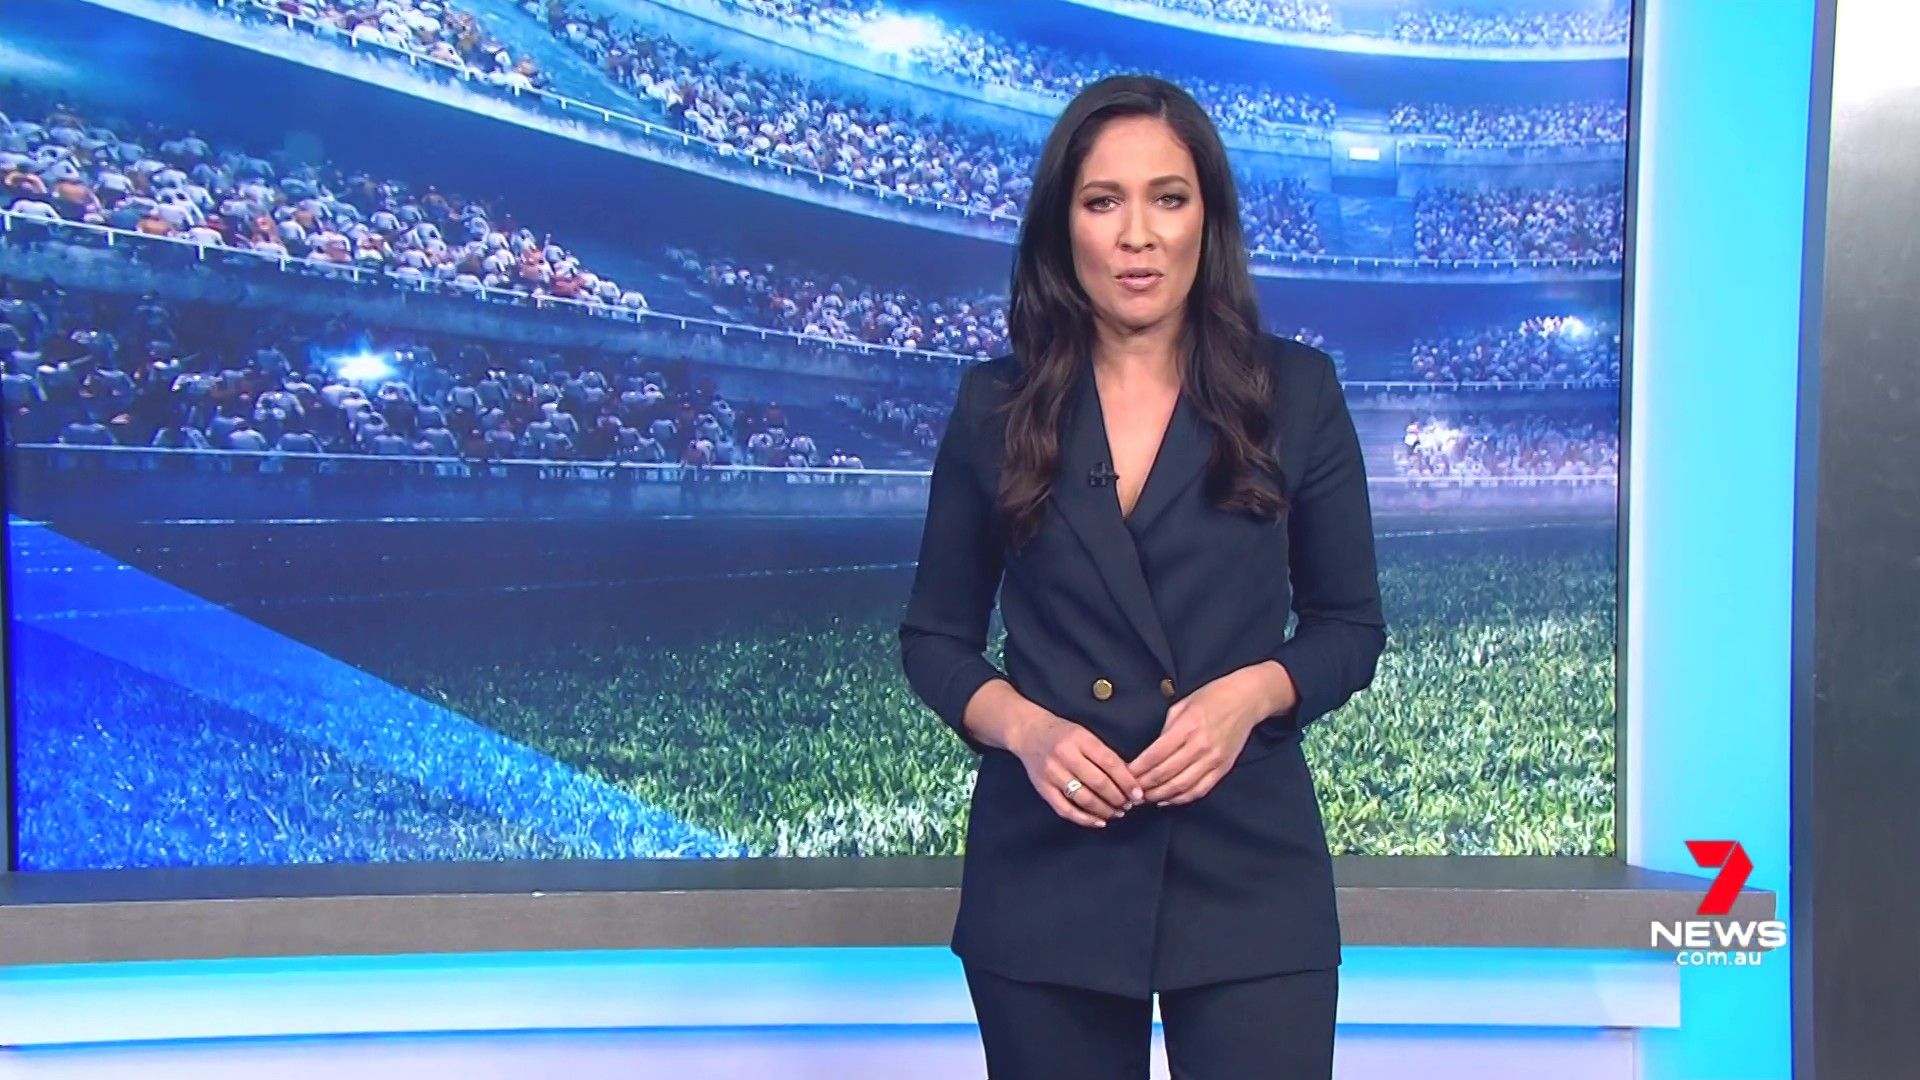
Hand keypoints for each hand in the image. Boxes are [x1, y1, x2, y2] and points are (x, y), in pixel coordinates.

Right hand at [1007, 713, 1144, 827]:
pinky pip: (1066, 809)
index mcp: (1079, 739)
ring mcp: (1052, 773)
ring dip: (1104, 810)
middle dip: (1118, 798)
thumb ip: (1104, 754)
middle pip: (1098, 783)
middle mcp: (1065, 755)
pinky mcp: (1043, 788)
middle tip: (1129, 805)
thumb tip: (1129, 780)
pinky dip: (1084, 819)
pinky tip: (1099, 821)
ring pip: (1083, 798)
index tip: (1138, 794)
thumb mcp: (1085, 735)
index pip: (1109, 763)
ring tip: (1117, 813)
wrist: (1029, 733)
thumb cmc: (1062, 734)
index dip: (1127, 781)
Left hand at [1129, 667, 1284, 805]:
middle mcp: (1201, 746)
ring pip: (1181, 786)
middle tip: (1129, 791)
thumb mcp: (1182, 705)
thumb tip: (1150, 753)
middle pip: (1166, 774)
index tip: (1124, 774)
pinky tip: (1166, 800)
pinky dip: (1181, 799)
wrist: (1246, 700)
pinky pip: (1199, 790)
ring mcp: (1214, 759)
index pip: (1156, 755)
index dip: (1138, 769)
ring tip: (1144, 798)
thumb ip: (1166, 730)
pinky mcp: (1223, 769)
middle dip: (1144, 786)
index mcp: (1188, 726)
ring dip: (1159, 796)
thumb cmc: (1212, 697)